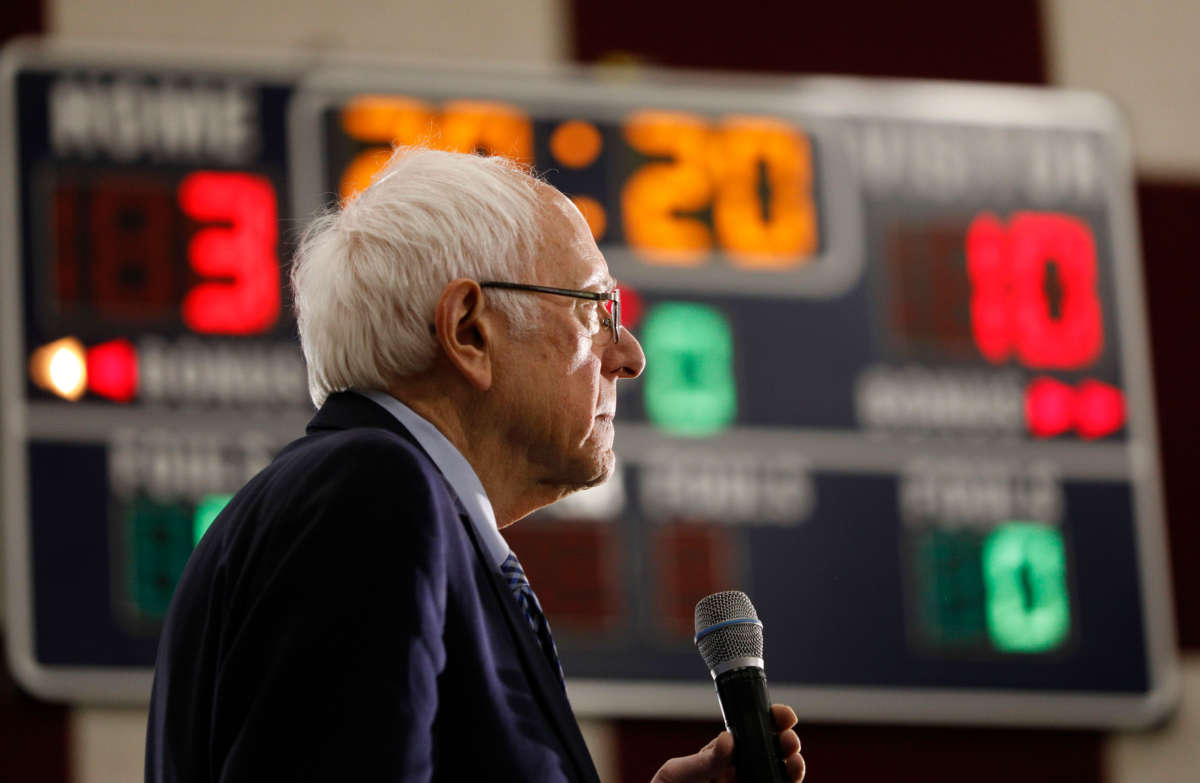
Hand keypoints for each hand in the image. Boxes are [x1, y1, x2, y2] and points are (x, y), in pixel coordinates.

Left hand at [650, 704, 804, 782]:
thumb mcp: (677, 774)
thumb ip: (704, 761)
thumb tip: (728, 737)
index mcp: (722, 756)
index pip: (751, 733)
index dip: (770, 720)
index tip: (783, 714)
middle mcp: (738, 772)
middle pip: (772, 753)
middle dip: (786, 742)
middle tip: (789, 740)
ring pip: (779, 775)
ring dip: (793, 767)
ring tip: (794, 762)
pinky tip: (786, 779)